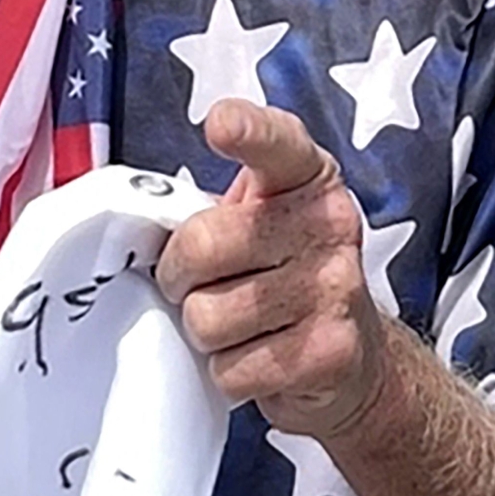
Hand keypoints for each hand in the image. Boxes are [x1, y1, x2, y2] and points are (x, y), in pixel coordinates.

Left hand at [157, 99, 387, 440]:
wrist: (355, 358)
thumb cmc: (281, 273)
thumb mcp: (257, 217)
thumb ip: (211, 203)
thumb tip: (139, 223)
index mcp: (305, 176)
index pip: (275, 142)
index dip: (246, 130)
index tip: (220, 124)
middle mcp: (328, 223)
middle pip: (203, 244)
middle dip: (178, 275)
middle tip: (195, 283)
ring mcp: (335, 288)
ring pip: (208, 317)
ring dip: (205, 330)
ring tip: (236, 321)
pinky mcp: (330, 352)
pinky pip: (232, 369)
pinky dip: (228, 371)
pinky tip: (257, 354)